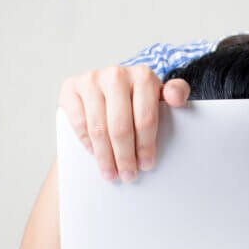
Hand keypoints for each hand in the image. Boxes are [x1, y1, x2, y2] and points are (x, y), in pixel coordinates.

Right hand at [58, 66, 190, 181]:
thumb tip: (177, 99)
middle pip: (121, 127)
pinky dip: (86, 142)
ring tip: (112, 173)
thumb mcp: (159, 94)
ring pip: (98, 129)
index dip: (146, 146)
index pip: (146, 118)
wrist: (107, 85)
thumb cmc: (137, 97)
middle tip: (128, 175)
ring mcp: (91, 79)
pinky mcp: (70, 87)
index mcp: (143, 75)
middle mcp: (116, 74)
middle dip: (125, 156)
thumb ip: (175, 93)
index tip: (146, 165)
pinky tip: (95, 154)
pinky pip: (78, 122)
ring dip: (105, 156)